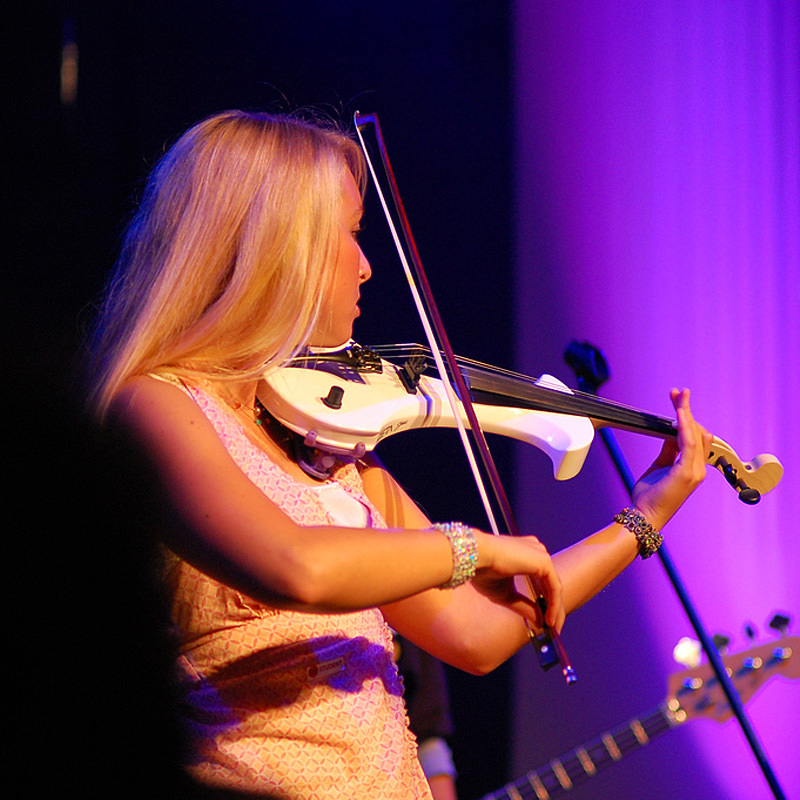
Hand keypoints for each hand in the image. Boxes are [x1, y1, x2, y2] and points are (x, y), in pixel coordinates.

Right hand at [472, 531, 564, 632]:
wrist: (476, 556)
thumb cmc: (483, 569)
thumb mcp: (505, 594)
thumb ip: (524, 606)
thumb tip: (540, 622)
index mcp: (525, 553)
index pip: (541, 580)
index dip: (545, 601)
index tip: (544, 620)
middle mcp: (536, 551)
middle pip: (550, 584)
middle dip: (553, 608)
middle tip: (552, 628)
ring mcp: (541, 554)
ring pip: (554, 587)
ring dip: (555, 610)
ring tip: (552, 629)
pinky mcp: (544, 561)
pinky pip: (554, 587)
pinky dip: (554, 605)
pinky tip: (549, 620)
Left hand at [631, 388, 712, 530]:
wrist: (645, 516)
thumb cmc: (649, 496)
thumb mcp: (659, 467)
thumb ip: (668, 451)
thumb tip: (669, 434)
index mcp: (692, 468)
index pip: (695, 436)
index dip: (688, 417)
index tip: (678, 400)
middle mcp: (697, 469)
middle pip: (698, 431)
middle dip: (687, 410)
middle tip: (677, 393)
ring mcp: (694, 471)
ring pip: (695, 434)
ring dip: (686, 412)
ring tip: (678, 395)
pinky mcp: (686, 472)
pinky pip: (688, 443)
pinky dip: (684, 426)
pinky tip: (679, 413)